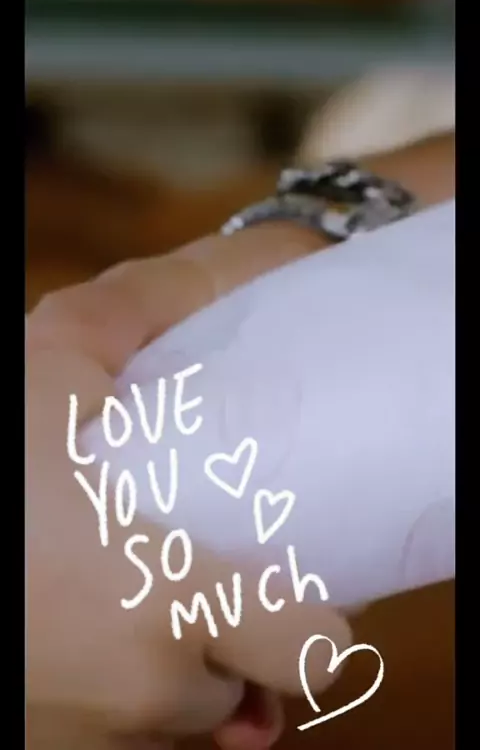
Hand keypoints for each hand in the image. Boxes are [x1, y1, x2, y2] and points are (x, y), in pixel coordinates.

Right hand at [26, 219, 348, 749]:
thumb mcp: (45, 367)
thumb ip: (135, 315)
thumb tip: (236, 271)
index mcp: (172, 607)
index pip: (313, 655)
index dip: (314, 619)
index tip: (288, 579)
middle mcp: (142, 699)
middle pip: (243, 689)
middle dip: (239, 643)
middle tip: (208, 576)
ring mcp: (89, 740)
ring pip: (179, 721)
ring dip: (178, 674)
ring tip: (141, 605)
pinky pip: (118, 742)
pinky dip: (120, 705)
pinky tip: (92, 644)